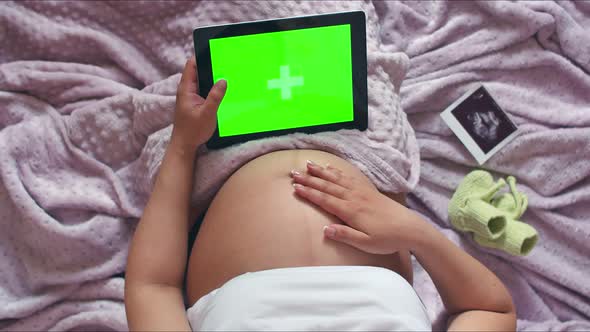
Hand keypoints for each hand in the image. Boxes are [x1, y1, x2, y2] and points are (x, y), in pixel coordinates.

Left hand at [170, 56, 226, 152]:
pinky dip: (210, 86)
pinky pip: (202, 88)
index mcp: (186, 89)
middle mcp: (186, 90)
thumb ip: (215, 96)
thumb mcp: (207, 113)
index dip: (200, 55)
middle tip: (224, 59)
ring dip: (211, 76)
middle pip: (197, 70)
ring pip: (200, 80)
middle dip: (209, 64)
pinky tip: (221, 88)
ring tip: (225, 71)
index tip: (213, 49)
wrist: (184, 145)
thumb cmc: (193, 131)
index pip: (191, 65)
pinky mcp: (194, 102)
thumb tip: (223, 80)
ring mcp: (190, 96)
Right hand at [290, 161, 423, 253]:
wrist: (409, 227)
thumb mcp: (366, 243)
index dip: (309, 193)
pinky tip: (330, 168)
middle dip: (309, 179)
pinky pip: (349, 177)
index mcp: (351, 211)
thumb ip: (345, 235)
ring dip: (321, 172)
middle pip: (327, 186)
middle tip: (293, 173)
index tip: (295, 187)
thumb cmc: (387, 238)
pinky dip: (337, 172)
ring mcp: (361, 192)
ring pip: (337, 179)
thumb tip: (325, 230)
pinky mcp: (368, 190)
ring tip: (308, 165)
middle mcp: (354, 197)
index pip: (325, 199)